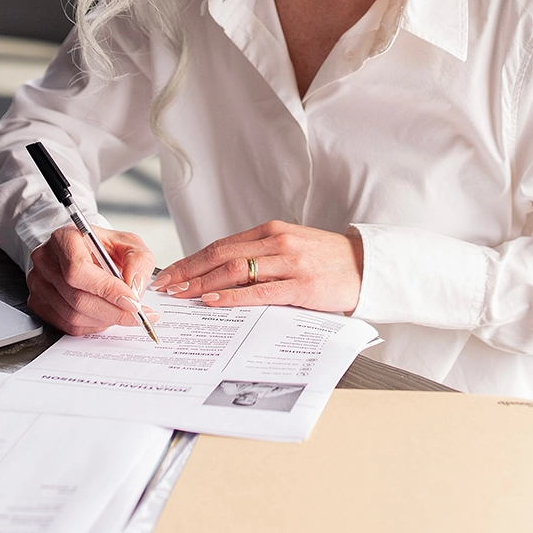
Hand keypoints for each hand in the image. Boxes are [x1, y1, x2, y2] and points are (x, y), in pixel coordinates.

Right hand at [28, 226, 158, 336]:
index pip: (79, 269)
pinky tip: (105, 316)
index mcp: (65, 238)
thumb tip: (134, 287)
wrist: (84, 252)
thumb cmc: (103, 247)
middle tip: (136, 314)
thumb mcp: (128, 243)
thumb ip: (138, 261)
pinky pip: (67, 325)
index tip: (131, 300)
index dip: (107, 289)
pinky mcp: (38, 303)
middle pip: (76, 297)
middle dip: (112, 311)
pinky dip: (92, 326)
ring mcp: (38, 283)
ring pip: (73, 315)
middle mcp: (46, 260)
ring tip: (123, 314)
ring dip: (104, 320)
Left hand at [149, 221, 362, 313]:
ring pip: (235, 269)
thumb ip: (260, 255)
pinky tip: (213, 301)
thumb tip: (221, 273)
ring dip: (202, 283)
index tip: (170, 273)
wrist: (367, 266)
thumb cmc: (328, 261)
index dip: (191, 260)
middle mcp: (277, 242)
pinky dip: (233, 296)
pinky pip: (260, 291)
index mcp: (272, 231)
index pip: (220, 244)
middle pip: (220, 254)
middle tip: (165, 286)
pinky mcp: (302, 285)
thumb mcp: (291, 248)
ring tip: (181, 295)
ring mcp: (290, 262)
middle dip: (188, 271)